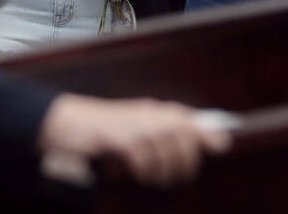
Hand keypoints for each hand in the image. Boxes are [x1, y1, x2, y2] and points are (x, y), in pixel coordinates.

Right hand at [38, 93, 230, 188]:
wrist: (66, 123)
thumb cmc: (104, 130)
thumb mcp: (138, 129)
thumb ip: (172, 134)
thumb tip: (218, 140)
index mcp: (153, 111)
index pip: (188, 119)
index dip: (207, 132)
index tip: (221, 145)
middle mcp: (146, 113)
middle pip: (182, 135)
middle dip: (184, 159)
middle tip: (173, 174)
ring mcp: (132, 124)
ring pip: (164, 148)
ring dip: (161, 169)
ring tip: (152, 176)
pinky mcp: (117, 137)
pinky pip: (141, 156)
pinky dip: (141, 168)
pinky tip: (134, 171)